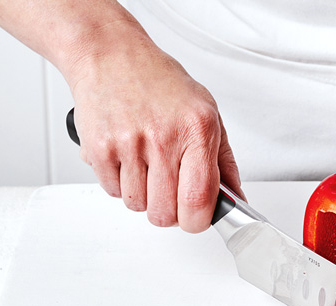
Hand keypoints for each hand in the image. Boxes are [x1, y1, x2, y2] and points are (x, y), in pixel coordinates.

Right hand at [68, 30, 242, 232]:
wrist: (111, 55)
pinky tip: (127, 158)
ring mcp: (129, 144)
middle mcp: (163, 137)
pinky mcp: (99, 149)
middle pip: (165, 214)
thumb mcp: (206, 113)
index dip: (198, 221)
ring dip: (143, 195)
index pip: (200, 200)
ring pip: (138, 206)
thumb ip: (224, 162)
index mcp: (197, 129)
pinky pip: (113, 192)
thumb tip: (236, 199)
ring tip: (146, 165)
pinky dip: (120, 183)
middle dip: (169, 211)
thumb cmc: (159, 82)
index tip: (197, 217)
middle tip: (170, 190)